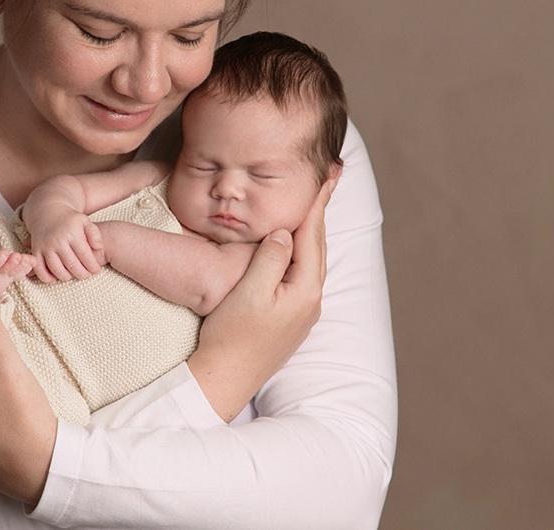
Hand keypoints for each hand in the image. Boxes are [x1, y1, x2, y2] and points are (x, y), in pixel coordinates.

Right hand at [26, 209, 104, 282]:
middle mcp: (58, 240)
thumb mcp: (85, 221)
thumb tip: (99, 247)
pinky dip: (46, 277)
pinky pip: (39, 268)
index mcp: (72, 233)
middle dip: (82, 274)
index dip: (93, 266)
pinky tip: (54, 279)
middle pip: (72, 265)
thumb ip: (95, 234)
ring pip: (56, 269)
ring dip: (67, 277)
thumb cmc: (70, 219)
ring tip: (73, 276)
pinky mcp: (36, 250)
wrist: (48, 210)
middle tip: (87, 275)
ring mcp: (46, 246)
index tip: (97, 270)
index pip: (85, 255)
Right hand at [187, 178, 332, 421]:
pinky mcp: (289, 319)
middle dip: (321, 213)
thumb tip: (286, 232)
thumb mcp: (249, 291)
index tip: (328, 176)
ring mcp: (301, 312)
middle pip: (318, 246)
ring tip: (314, 208)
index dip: (318, 203)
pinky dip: (302, 252)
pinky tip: (294, 248)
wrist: (224, 378)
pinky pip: (301, 275)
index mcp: (304, 289)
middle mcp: (310, 300)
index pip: (313, 235)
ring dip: (313, 232)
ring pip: (311, 261)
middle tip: (328, 182)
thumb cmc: (232, 336)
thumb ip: (271, 258)